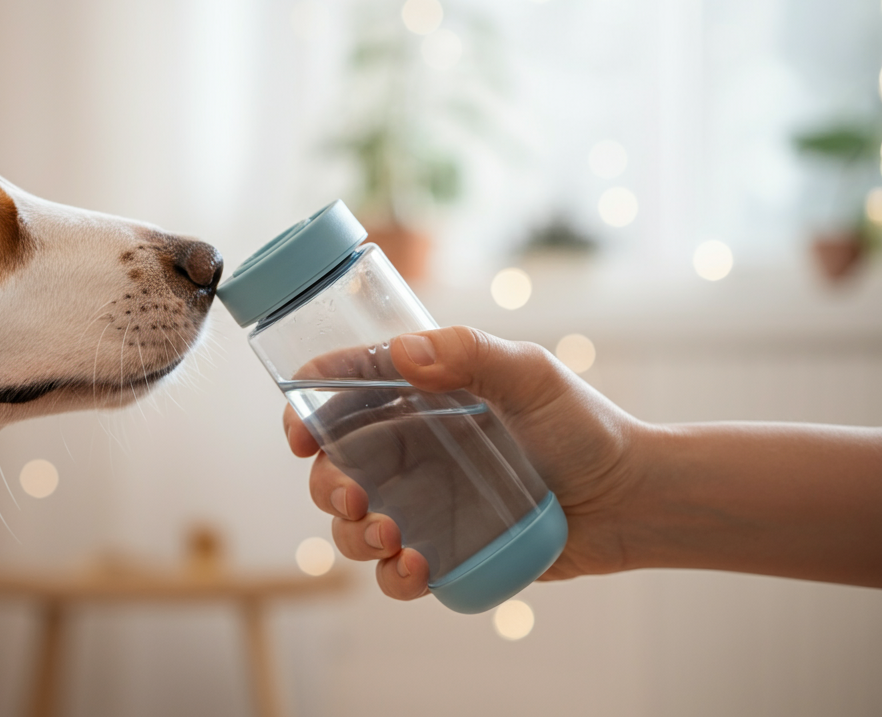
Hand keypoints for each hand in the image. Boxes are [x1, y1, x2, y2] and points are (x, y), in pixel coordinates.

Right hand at [284, 326, 646, 600]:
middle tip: (354, 497)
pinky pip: (392, 574)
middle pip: (332, 469)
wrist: (631, 499)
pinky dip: (392, 577)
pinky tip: (419, 567)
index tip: (300, 433)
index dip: (306, 410)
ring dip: (353, 536)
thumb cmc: (583, 427)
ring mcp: (422, 505)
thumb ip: (468, 353)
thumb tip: (404, 354)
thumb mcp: (529, 374)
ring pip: (351, 527)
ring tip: (391, 537)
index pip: (342, 396)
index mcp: (417, 400)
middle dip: (327, 486)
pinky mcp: (442, 553)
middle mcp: (410, 453)